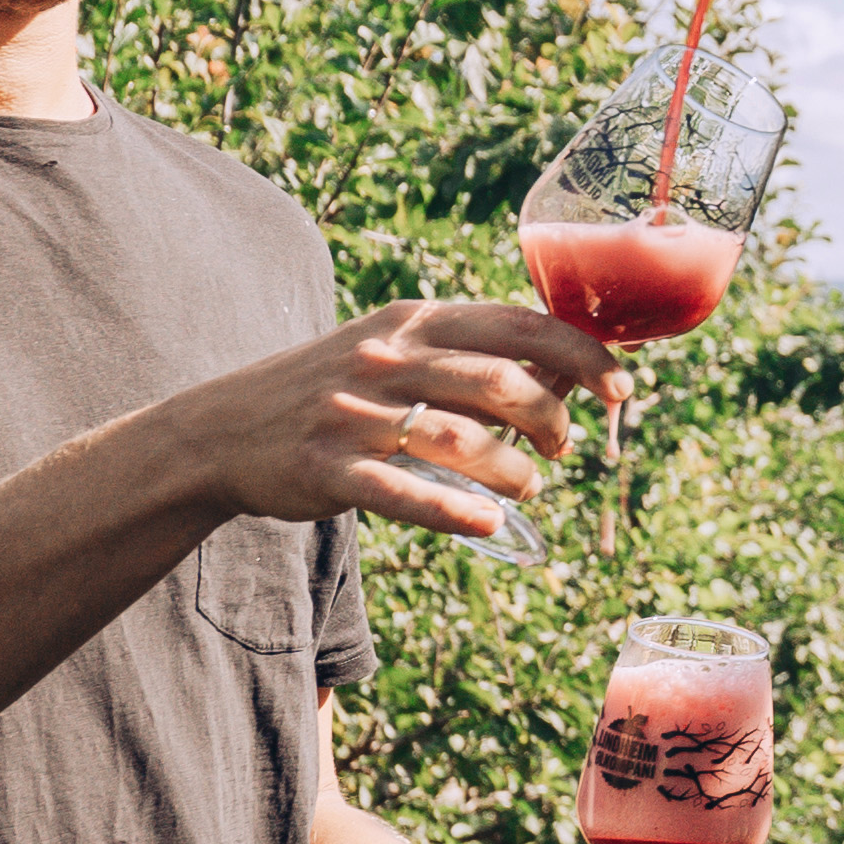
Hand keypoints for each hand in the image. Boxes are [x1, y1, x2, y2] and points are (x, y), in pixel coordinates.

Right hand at [183, 300, 619, 542]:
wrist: (222, 429)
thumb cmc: (333, 392)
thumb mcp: (396, 350)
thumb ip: (471, 354)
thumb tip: (567, 369)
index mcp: (414, 320)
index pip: (517, 324)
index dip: (582, 354)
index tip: (621, 387)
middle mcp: (386, 359)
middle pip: (498, 380)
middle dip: (551, 418)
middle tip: (563, 448)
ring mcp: (353, 414)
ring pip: (458, 438)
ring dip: (512, 471)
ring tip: (527, 488)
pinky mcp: (327, 468)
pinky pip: (401, 491)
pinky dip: (454, 510)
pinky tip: (490, 523)